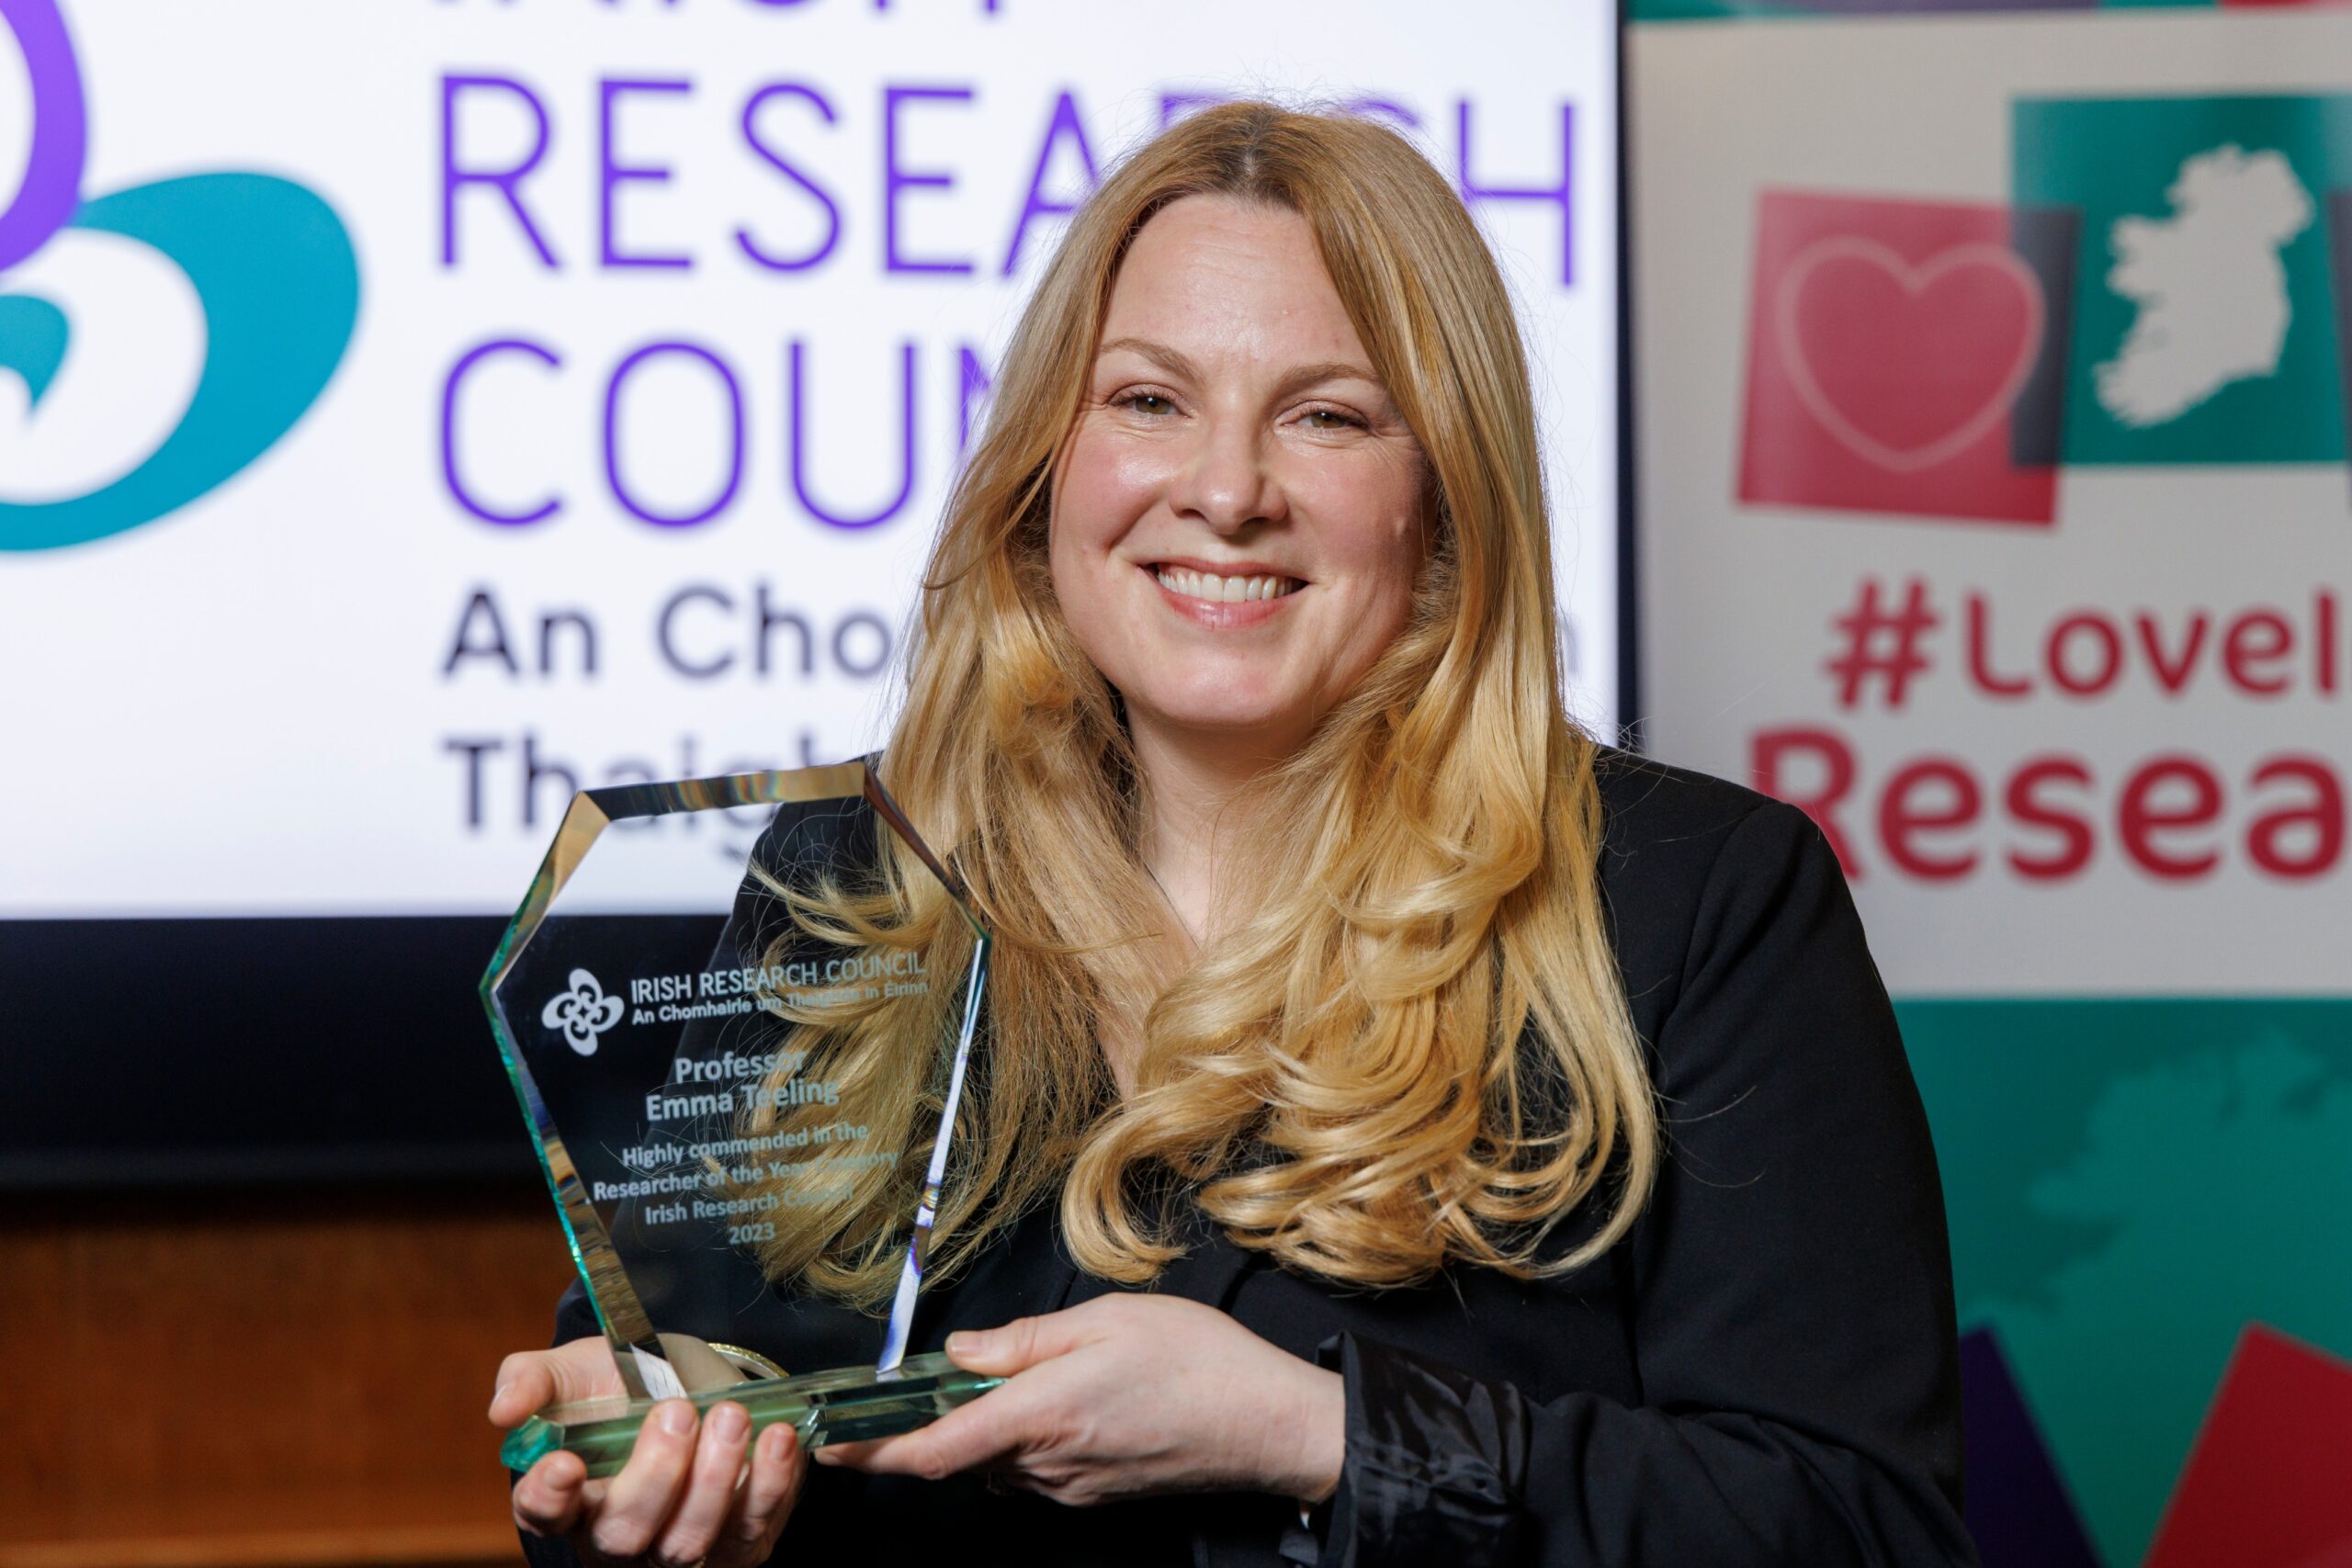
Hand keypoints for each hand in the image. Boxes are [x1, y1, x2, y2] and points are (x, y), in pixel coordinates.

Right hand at [490, 1336, 806, 1565]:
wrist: (693, 1381)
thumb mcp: (573, 1369)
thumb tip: (504, 1410)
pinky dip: (770, 1486)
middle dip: (655, 1476)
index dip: (550, 1498)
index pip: (544, 1515)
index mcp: (566, 1496)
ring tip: (731, 1417)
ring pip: (688, 1543)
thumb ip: (532, 1380)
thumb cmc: (619, 1383)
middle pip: (625, 1536)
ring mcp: (676, 1546)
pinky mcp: (736, 1543)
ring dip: (715, 1481)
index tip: (565, 1463)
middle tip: (678, 1412)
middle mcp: (616, 1536)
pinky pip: (751, 1532)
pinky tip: (777, 1438)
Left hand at [816, 1295, 1343, 1506]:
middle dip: (945, 1417)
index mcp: (1041, 1416)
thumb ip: (1023, 1340)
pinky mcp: (1093, 1495)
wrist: (1268, 1424)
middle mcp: (1047, 1464)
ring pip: (1000, 1459)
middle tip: (959, 1371)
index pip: (934, 1449)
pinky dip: (1029, 1436)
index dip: (873, 1452)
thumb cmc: (1198, 1363)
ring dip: (994, 1424)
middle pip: (962, 1451)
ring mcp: (1071, 1487)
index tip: (829, 1447)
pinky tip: (1072, 1399)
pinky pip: (1036, 1468)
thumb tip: (960, 1354)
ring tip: (1043, 1373)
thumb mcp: (1107, 1321)